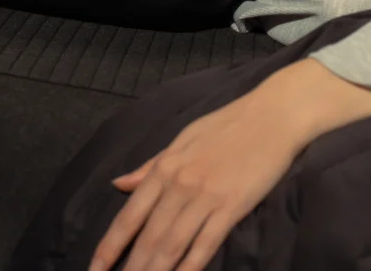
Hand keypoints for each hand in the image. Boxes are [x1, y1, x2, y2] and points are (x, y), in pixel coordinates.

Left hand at [89, 58, 370, 270]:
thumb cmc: (230, 123)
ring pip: (172, 245)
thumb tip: (119, 184)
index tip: (95, 269)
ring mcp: (206, 197)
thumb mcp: (184, 138)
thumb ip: (152, 165)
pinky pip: (206, 243)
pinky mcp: (233, 206)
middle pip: (148, 238)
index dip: (109, 248)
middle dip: (130, 268)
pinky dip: (191, 265)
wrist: (274, 114)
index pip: (129, 216)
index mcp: (165, 167)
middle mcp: (180, 185)